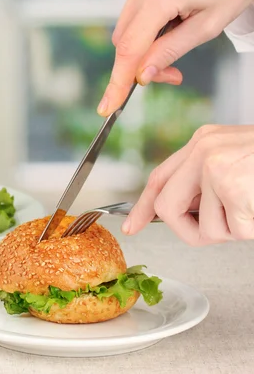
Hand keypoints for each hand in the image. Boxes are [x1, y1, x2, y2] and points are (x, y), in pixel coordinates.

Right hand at [98, 0, 253, 116]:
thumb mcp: (208, 25)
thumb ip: (171, 50)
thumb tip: (143, 75)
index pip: (130, 49)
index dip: (118, 82)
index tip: (109, 105)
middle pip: (123, 42)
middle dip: (140, 65)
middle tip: (172, 75)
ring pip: (125, 30)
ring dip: (142, 49)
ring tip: (175, 45)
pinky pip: (133, 17)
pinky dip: (145, 32)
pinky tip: (169, 28)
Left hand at [122, 125, 253, 245]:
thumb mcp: (236, 157)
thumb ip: (205, 179)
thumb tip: (188, 210)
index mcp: (203, 142)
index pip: (159, 178)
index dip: (142, 207)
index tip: (131, 226)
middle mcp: (203, 151)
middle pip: (166, 207)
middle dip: (189, 231)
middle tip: (224, 230)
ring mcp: (214, 168)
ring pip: (206, 228)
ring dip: (234, 230)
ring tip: (253, 207)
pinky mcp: (232, 187)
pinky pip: (235, 231)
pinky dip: (251, 229)